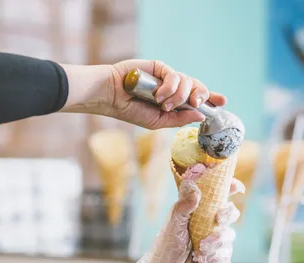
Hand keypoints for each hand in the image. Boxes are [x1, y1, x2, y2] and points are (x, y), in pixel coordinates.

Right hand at [110, 60, 226, 128]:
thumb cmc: (133, 111)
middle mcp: (173, 88)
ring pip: (187, 82)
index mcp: (174, 102)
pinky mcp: (160, 67)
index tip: (223, 102)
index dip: (211, 98)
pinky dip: (170, 88)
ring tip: (163, 104)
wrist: (113, 97)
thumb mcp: (159, 122)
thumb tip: (201, 116)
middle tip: (197, 103)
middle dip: (203, 95)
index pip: (196, 98)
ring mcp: (167, 77)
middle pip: (197, 87)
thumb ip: (179, 119)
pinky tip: (159, 96)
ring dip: (178, 97)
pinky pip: (174, 76)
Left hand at [134, 178, 243, 262]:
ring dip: (216, 241)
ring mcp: (215, 240)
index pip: (217, 195)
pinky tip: (201, 260)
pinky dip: (215, 257)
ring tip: (200, 248)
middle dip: (227, 214)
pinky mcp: (218, 258)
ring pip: (230, 234)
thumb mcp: (173, 223)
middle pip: (230, 212)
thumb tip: (193, 186)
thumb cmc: (166, 245)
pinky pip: (226, 253)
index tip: (236, 187)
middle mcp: (209, 223)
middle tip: (218, 219)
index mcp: (199, 211)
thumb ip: (183, 205)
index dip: (229, 188)